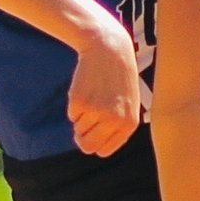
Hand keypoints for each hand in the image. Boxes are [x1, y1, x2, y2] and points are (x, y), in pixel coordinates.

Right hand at [66, 21, 143, 157]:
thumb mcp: (128, 104)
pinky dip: (75, 105)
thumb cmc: (119, 78)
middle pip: (87, 146)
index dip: (95, 143)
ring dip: (80, 117)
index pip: (103, 151)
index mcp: (128, 125)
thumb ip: (117, 127)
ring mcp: (97, 112)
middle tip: (83, 124)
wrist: (110, 49)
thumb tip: (96, 148)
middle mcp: (114, 121)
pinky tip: (86, 89)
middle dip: (81, 138)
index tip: (93, 134)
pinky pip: (71, 115)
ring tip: (92, 97)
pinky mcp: (80, 102)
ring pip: (78, 130)